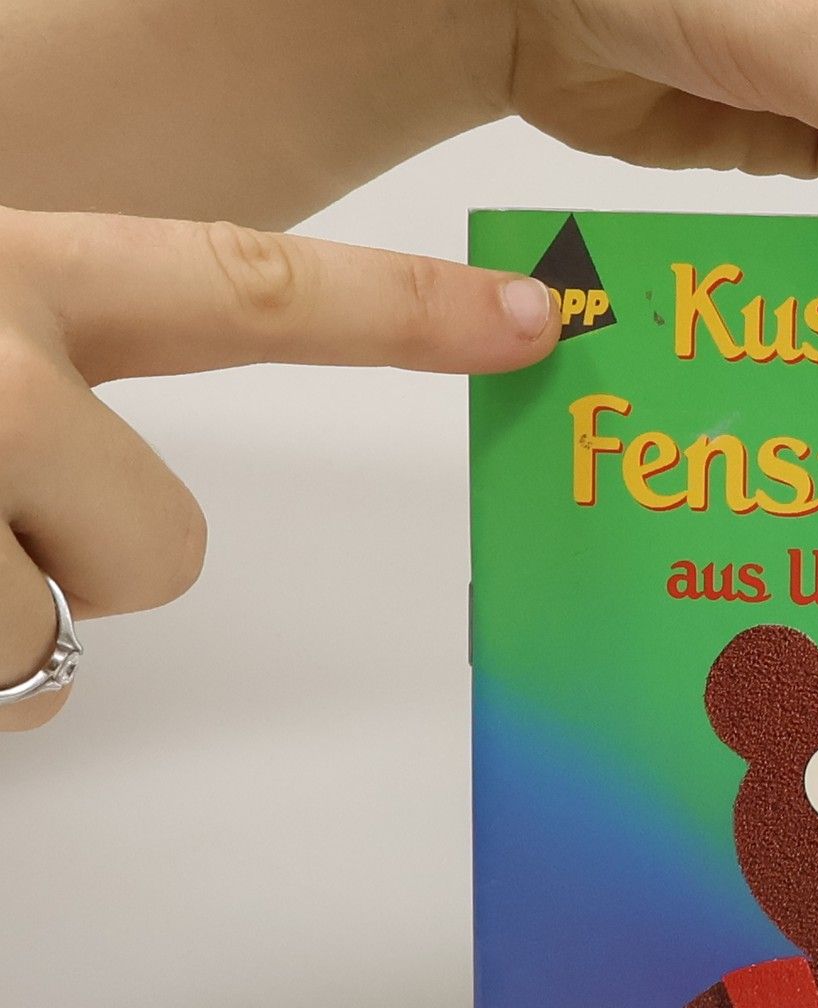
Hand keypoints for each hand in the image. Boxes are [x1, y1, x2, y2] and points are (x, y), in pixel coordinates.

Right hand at [0, 207, 558, 731]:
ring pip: (70, 629)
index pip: (248, 290)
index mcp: (15, 274)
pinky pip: (10, 690)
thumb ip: (51, 359)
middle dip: (99, 566)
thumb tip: (111, 471)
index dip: (402, 311)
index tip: (532, 320)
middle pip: (173, 545)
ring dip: (0, 613)